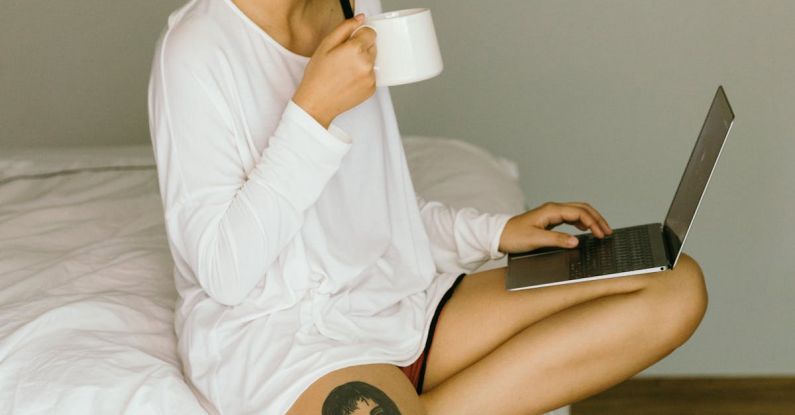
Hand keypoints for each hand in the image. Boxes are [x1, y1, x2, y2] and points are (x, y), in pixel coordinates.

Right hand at [292, 13, 376, 127]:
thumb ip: (345, 28)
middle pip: (372, 46)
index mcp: (355, 49)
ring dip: (362, 63)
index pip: (370, 32)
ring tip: (344, 71)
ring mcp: (371, 77)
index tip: (349, 42)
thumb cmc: (318, 75)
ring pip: (372, 61)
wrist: (317, 102)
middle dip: (361, 49)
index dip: (359, 35)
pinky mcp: (372, 89)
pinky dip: (363, 76)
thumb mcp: (325, 45)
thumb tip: (360, 19)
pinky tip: (348, 80)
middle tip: (343, 59)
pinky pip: (372, 75)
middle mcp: (366, 63)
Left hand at [498, 202, 612, 253]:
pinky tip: (585, 230)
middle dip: (597, 219)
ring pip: (577, 211)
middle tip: (608, 232)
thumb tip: (576, 241)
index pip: (579, 212)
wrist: (498, 236)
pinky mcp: (549, 220)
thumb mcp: (535, 240)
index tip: (602, 234)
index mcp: (551, 210)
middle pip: (581, 208)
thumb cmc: (513, 236)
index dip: (593, 222)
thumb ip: (557, 240)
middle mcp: (552, 209)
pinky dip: (581, 222)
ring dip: (591, 220)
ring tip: (602, 231)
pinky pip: (570, 217)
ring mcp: (551, 213)